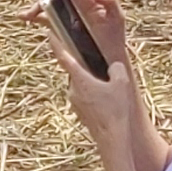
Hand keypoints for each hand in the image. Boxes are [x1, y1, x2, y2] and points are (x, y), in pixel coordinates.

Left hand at [32, 0, 142, 138]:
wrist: (111, 138)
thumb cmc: (116, 109)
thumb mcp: (122, 83)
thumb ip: (116, 68)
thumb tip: (113, 64)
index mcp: (80, 78)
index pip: (64, 57)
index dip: (57, 43)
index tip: (49, 32)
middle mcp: (73, 89)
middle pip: (77, 71)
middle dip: (86, 67)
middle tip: (99, 66)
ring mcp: (75, 101)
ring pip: (82, 85)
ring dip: (92, 83)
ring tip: (110, 90)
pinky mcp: (79, 111)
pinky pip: (86, 97)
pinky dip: (94, 95)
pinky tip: (107, 102)